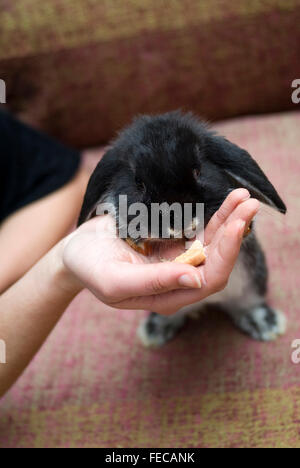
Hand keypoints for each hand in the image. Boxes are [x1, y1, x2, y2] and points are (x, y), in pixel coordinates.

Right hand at [63, 189, 258, 313]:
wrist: (77, 250)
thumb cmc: (91, 268)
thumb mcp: (115, 281)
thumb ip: (154, 283)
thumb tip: (196, 279)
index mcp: (169, 296)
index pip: (208, 279)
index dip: (226, 255)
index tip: (236, 226)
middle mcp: (180, 279)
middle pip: (218, 259)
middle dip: (235, 232)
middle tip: (249, 204)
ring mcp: (179, 258)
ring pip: (215, 242)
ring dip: (231, 220)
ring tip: (244, 197)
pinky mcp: (175, 241)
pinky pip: (202, 229)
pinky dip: (217, 214)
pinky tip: (230, 200)